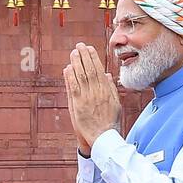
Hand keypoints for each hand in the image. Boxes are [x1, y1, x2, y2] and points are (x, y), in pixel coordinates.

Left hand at [64, 42, 121, 156]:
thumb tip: (107, 74)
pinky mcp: (78, 105)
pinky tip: (68, 68)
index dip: (93, 58)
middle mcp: (97, 92)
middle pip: (90, 70)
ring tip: (73, 53)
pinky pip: (73, 88)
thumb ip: (110, 88)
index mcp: (107, 91)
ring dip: (76, 63)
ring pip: (81, 76)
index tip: (89, 48)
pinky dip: (70, 77)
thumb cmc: (110, 121)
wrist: (104, 137)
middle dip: (84, 56)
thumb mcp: (115, 103)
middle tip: (79, 45)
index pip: (99, 70)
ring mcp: (87, 98)